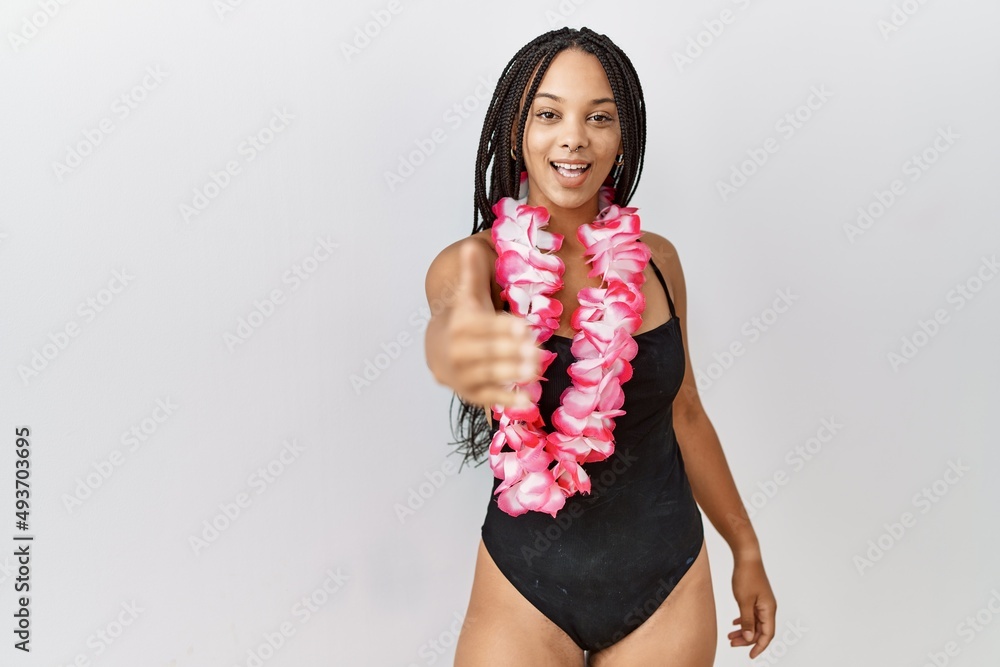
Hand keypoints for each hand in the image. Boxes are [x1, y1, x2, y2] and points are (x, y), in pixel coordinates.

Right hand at [431, 241, 540, 409]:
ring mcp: (463, 374)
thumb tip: (471, 245)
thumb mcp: (468, 296)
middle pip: (486, 352)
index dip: (502, 327)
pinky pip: (489, 397)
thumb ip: (472, 273)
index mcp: (460, 324)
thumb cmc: (464, 320)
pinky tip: (528, 401)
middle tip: (537, 351)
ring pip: (488, 374)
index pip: (482, 325)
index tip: (524, 327)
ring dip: (511, 373)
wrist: (437, 350)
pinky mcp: (471, 393)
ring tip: (535, 370)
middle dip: (510, 352)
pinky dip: (507, 400)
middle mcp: (458, 351)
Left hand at [727, 556, 776, 658]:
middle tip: (731, 643)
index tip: (750, 656)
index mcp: (768, 609)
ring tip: (729, 636)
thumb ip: (746, 621)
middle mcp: (768, 607)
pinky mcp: (756, 597)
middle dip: (747, 639)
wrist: (746, 556)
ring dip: (743, 631)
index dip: (760, 647)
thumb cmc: (747, 576)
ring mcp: (762, 602)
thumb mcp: (744, 601)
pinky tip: (734, 624)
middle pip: (760, 630)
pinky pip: (751, 614)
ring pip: (754, 622)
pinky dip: (744, 621)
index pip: (767, 634)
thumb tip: (748, 638)